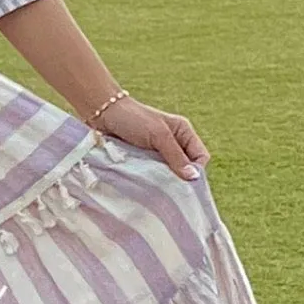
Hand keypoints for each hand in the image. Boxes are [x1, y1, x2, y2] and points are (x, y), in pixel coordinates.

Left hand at [91, 94, 207, 178]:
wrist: (103, 114)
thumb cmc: (133, 119)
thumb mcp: (158, 136)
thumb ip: (175, 156)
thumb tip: (194, 177)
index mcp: (183, 133)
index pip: (200, 157)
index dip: (196, 170)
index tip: (185, 183)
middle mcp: (174, 144)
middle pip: (186, 169)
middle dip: (179, 179)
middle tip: (169, 188)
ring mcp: (158, 153)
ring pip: (170, 174)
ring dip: (164, 181)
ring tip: (156, 187)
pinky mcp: (144, 161)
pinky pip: (155, 175)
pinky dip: (152, 181)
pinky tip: (147, 186)